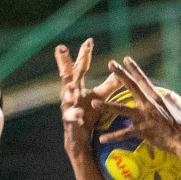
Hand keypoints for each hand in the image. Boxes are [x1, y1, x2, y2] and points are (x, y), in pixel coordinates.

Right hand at [55, 39, 121, 162]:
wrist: (81, 138)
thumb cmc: (89, 115)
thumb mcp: (100, 97)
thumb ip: (109, 85)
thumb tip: (119, 71)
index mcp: (77, 87)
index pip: (80, 67)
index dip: (84, 54)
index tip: (90, 41)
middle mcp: (70, 94)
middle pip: (66, 75)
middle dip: (64, 62)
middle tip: (61, 48)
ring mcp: (68, 107)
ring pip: (65, 95)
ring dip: (66, 88)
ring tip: (69, 83)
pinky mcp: (70, 122)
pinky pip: (71, 117)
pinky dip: (74, 115)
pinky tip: (78, 113)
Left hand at [100, 56, 180, 157]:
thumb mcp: (178, 109)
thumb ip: (170, 101)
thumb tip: (170, 95)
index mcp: (155, 98)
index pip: (143, 80)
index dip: (134, 69)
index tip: (126, 59)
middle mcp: (148, 104)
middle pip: (132, 86)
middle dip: (120, 74)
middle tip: (111, 63)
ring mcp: (144, 117)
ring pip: (121, 109)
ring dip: (106, 106)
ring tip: (94, 103)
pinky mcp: (142, 130)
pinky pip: (124, 134)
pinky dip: (112, 137)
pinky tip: (102, 139)